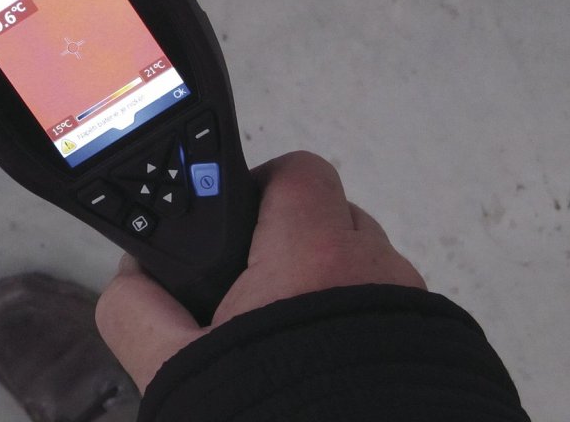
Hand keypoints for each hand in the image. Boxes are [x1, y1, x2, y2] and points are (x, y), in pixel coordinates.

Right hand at [95, 151, 426, 389]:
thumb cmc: (266, 412)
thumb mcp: (172, 367)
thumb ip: (136, 308)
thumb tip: (132, 277)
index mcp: (312, 255)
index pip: (298, 171)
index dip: (261, 184)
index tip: (233, 222)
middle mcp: (376, 269)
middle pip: (333, 217)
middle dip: (291, 241)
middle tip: (253, 290)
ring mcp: (413, 308)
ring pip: (365, 265)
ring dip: (329, 284)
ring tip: (290, 336)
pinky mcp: (436, 348)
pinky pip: (392, 310)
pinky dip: (361, 323)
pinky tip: (327, 365)